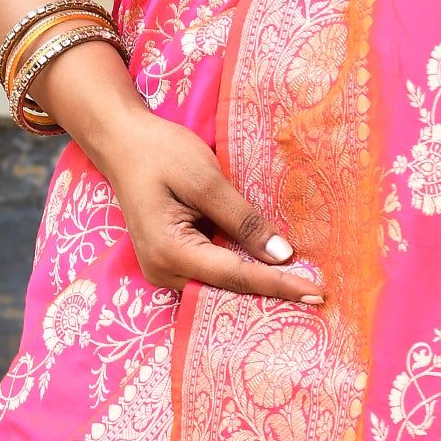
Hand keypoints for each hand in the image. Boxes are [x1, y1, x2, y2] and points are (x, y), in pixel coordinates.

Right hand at [45, 53, 323, 303]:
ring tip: (301, 290)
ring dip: (257, 288)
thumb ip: (243, 220)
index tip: (316, 293)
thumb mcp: (207, 180)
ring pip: (219, 288)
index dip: (279, 285)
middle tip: (318, 298)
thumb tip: (281, 255)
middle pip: (227, 291)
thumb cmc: (161, 152)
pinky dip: (240, 276)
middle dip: (271, 295)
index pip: (236, 276)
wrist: (122, 142)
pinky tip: (271, 274)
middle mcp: (163, 272)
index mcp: (170, 252)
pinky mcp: (169, 263)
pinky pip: (210, 276)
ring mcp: (162, 271)